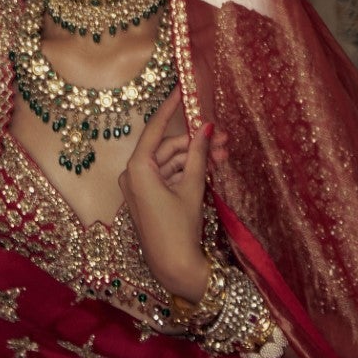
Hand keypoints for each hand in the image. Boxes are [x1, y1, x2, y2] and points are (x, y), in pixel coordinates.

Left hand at [119, 92, 217, 302]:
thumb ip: (199, 155)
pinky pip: (169, 176)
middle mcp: (133, 175)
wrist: (174, 268)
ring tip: (224, 155)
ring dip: (196, 157)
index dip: (171, 107)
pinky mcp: (148, 198)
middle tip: (223, 138)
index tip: (183, 90)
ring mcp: (139, 188)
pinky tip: (211, 168)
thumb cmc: (180, 228)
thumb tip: (206, 127)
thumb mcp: (192, 188)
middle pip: (167, 147)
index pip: (155, 128)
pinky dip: (188, 171)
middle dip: (196, 141)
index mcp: (137, 168)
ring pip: (171, 162)